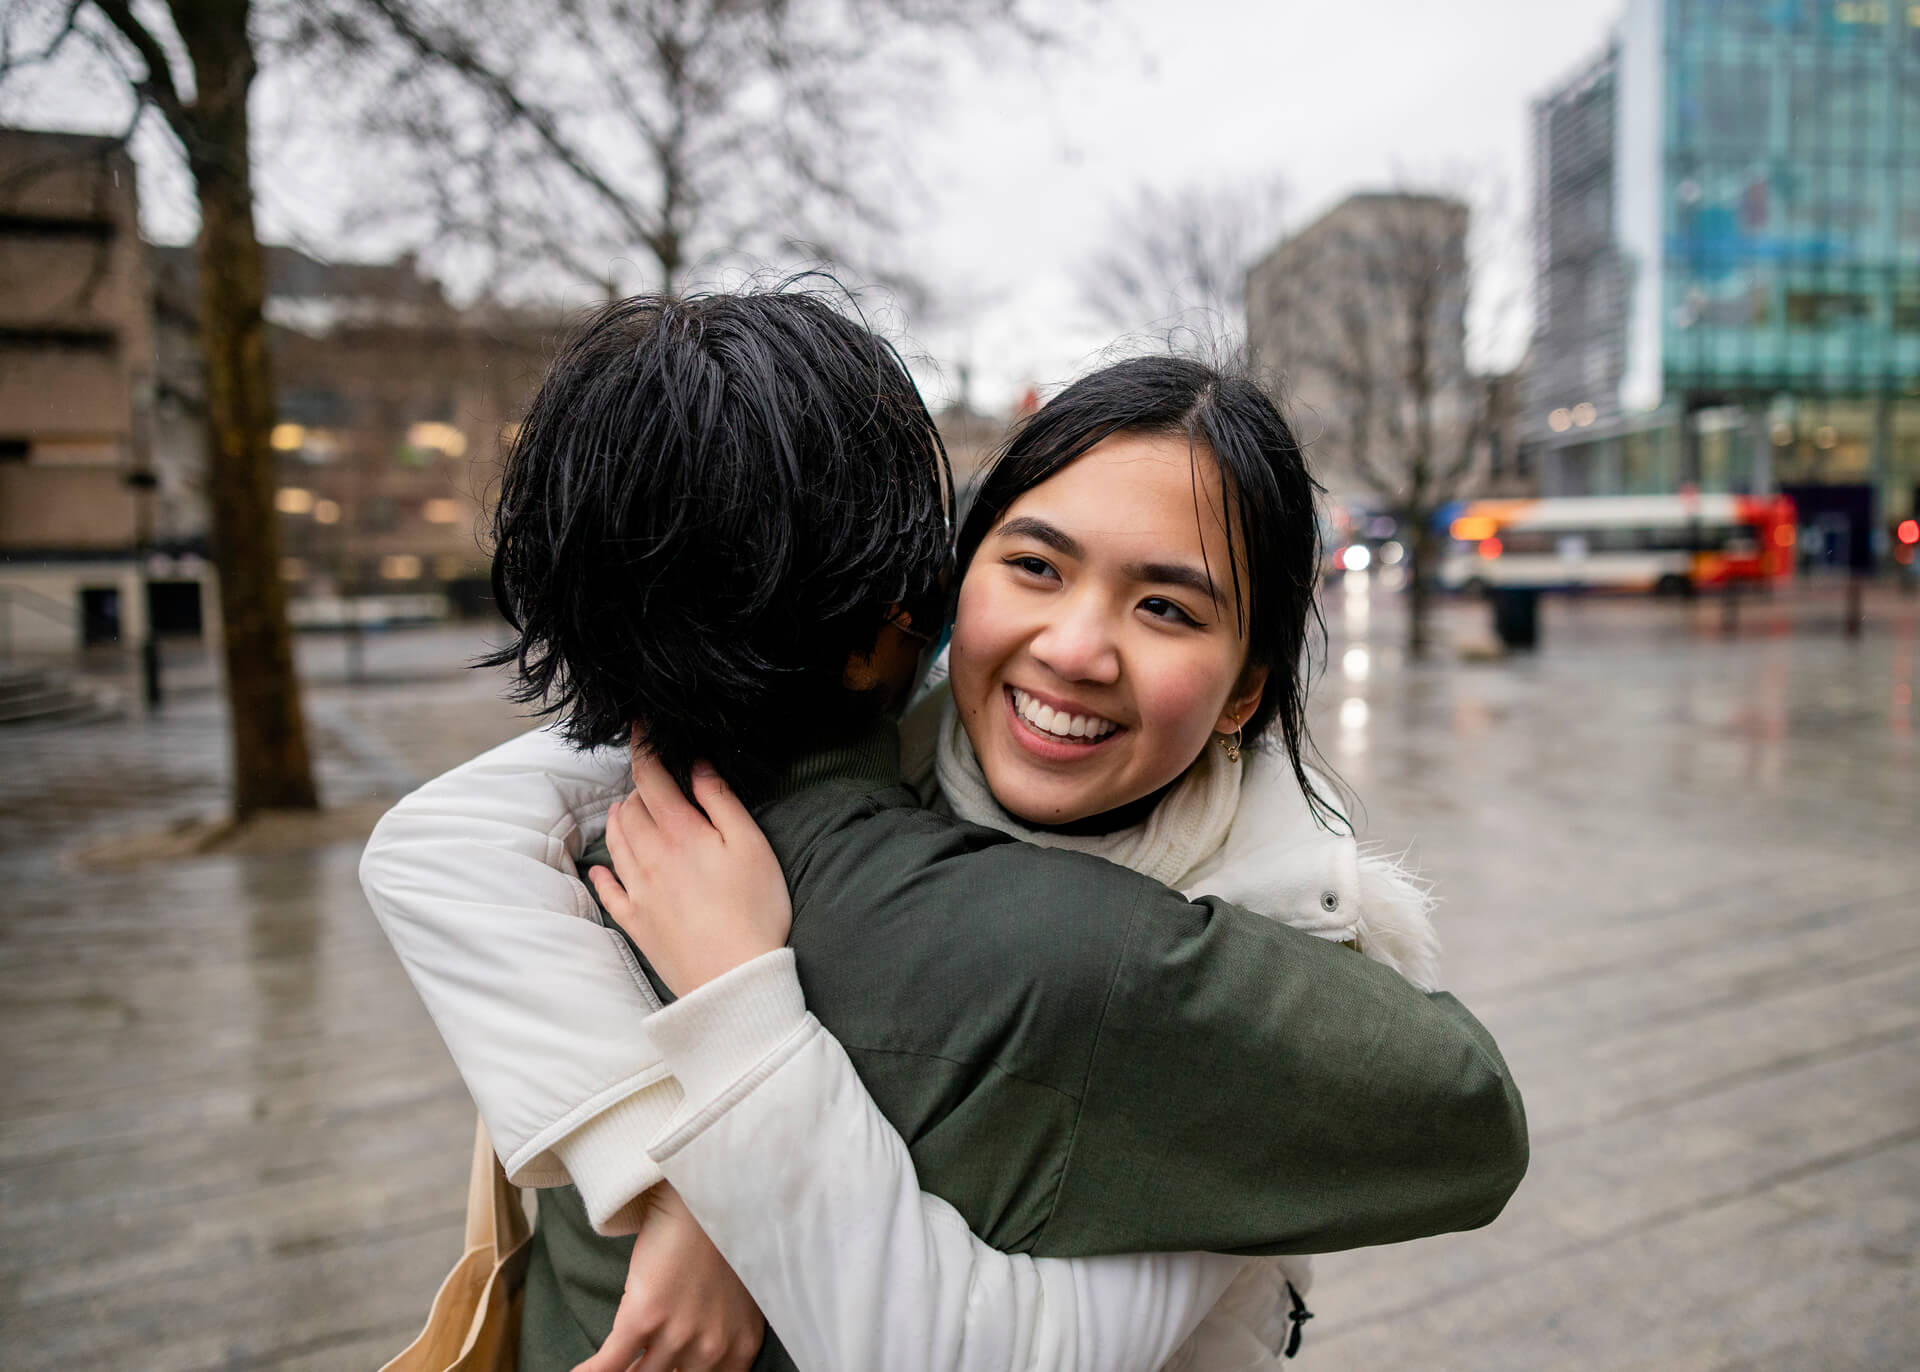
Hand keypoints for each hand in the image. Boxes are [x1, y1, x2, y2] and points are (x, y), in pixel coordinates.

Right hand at [572, 1183, 763, 1371]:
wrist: (703, 1191)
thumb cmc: (719, 1240)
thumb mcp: (735, 1300)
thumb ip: (720, 1338)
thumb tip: (694, 1363)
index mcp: (739, 1348)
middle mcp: (713, 1349)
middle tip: (635, 1367)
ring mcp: (678, 1335)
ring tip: (603, 1369)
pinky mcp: (643, 1316)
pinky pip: (608, 1365)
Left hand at [587, 747, 792, 996]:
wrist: (733, 978)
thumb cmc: (754, 909)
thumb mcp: (751, 845)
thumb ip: (720, 801)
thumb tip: (696, 768)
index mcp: (679, 832)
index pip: (651, 777)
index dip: (642, 747)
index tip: (638, 725)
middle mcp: (649, 856)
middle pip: (629, 809)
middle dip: (638, 789)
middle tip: (654, 781)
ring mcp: (637, 890)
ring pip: (614, 843)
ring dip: (619, 820)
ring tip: (627, 810)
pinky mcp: (635, 922)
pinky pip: (607, 890)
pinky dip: (602, 873)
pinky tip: (601, 868)